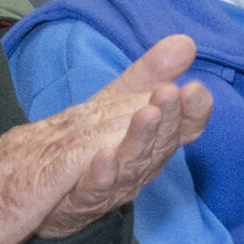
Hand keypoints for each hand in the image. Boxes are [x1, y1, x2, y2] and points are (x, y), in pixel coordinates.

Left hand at [0, 37, 210, 243]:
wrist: (46, 197)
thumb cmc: (91, 148)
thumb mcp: (118, 105)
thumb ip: (149, 76)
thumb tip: (185, 42)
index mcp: (152, 142)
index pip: (182, 127)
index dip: (192, 112)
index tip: (197, 90)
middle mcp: (140, 165)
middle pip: (160, 144)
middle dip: (168, 119)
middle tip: (169, 93)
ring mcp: (113, 186)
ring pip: (133, 166)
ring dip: (140, 140)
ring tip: (147, 114)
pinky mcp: (81, 201)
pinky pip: (95, 190)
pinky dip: (102, 174)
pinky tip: (104, 156)